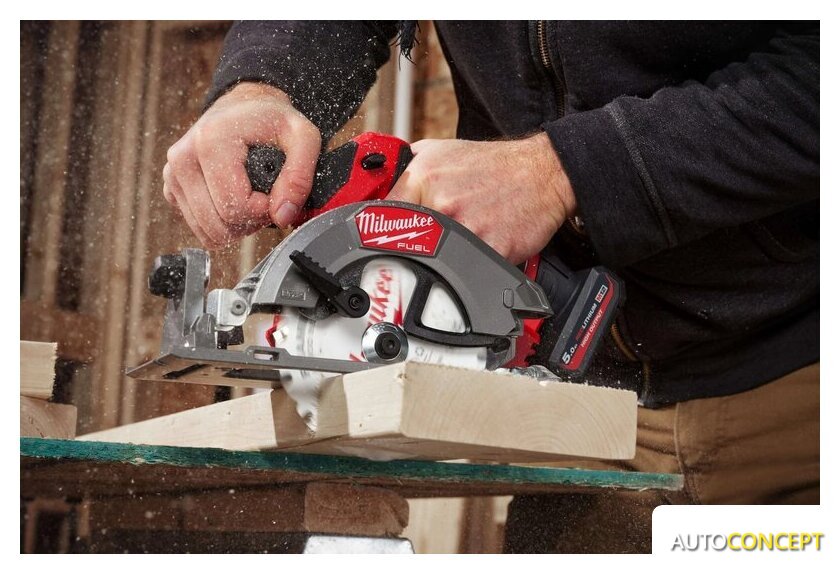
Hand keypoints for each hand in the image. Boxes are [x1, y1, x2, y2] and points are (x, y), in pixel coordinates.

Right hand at [163, 82, 320, 248]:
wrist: (244, 106)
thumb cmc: (273, 121)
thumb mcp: (304, 138)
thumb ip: (299, 177)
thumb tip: (282, 216)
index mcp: (211, 141)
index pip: (235, 207)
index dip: (263, 211)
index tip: (275, 194)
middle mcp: (183, 157)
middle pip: (218, 224)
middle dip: (250, 221)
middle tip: (265, 199)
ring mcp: (172, 172)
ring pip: (207, 231)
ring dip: (236, 226)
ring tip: (251, 199)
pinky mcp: (171, 185)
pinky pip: (197, 227)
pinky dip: (220, 223)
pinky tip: (233, 200)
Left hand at [388, 133, 575, 263]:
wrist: (542, 173)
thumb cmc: (494, 165)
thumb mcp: (441, 151)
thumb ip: (407, 167)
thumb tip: (379, 188)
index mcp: (424, 177)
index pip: (382, 214)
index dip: (381, 229)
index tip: (383, 239)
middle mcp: (442, 202)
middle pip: (407, 243)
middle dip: (415, 246)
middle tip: (428, 243)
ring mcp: (467, 228)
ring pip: (437, 260)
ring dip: (443, 258)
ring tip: (459, 242)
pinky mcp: (490, 249)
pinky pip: (469, 270)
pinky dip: (472, 265)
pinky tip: (482, 246)